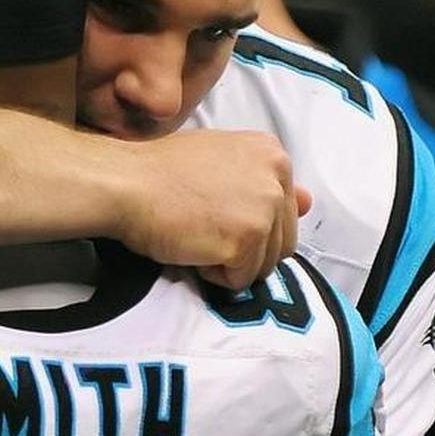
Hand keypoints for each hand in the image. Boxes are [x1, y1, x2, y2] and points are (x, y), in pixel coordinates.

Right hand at [114, 129, 310, 283]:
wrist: (126, 184)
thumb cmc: (159, 174)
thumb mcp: (219, 162)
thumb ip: (263, 182)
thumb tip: (308, 201)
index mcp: (272, 154)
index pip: (284, 213)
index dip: (249, 226)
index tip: (215, 217)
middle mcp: (277, 176)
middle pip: (281, 243)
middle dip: (245, 250)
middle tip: (203, 231)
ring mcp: (265, 208)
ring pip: (264, 265)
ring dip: (229, 264)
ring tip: (196, 237)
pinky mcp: (248, 239)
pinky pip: (240, 280)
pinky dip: (214, 277)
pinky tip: (192, 249)